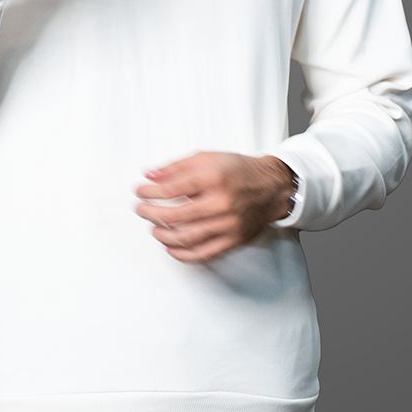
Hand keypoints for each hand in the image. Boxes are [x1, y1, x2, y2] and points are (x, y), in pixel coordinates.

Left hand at [135, 153, 295, 262]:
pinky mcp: (233, 240)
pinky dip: (183, 253)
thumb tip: (150, 175)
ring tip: (153, 228)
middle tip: (140, 210)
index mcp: (212, 177)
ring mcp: (228, 224)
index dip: (149, 192)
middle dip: (150, 213)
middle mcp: (221, 202)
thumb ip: (176, 166)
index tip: (139, 191)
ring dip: (162, 234)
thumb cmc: (240, 170)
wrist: (272, 186)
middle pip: (174, 215)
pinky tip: (170, 247)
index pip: (170, 189)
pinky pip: (203, 253)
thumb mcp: (207, 158)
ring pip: (186, 237)